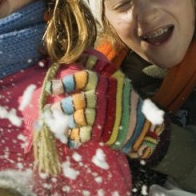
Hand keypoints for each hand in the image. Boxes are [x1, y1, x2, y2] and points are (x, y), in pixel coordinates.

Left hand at [48, 62, 163, 158]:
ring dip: (65, 121)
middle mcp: (103, 99)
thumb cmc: (128, 101)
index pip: (83, 78)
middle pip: (77, 101)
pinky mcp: (102, 132)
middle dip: (62, 105)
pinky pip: (82, 135)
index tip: (52, 87)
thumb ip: (101, 70)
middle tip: (51, 109)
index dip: (66, 82)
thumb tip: (83, 57)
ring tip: (57, 123)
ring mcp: (103, 116)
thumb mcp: (118, 81)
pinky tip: (69, 139)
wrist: (143, 127)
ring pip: (77, 118)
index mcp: (106, 84)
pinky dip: (74, 137)